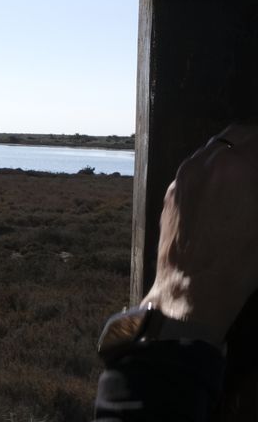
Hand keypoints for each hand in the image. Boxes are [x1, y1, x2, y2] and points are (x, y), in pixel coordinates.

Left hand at [142, 124, 257, 336]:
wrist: (193, 288)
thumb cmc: (241, 261)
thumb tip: (256, 177)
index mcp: (237, 168)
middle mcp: (206, 163)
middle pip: (240, 134)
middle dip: (257, 143)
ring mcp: (184, 175)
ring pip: (215, 147)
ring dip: (236, 152)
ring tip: (249, 173)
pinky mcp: (172, 190)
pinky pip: (196, 165)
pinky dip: (215, 168)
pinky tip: (226, 188)